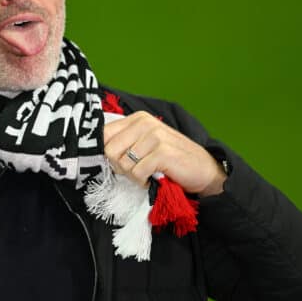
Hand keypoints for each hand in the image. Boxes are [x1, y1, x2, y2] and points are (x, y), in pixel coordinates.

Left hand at [103, 111, 226, 196]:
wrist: (204, 171)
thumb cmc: (172, 160)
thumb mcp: (145, 144)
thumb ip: (125, 143)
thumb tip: (97, 151)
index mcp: (137, 119)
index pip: (104, 135)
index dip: (107, 154)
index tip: (120, 163)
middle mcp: (145, 123)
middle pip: (110, 151)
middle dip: (120, 167)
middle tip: (137, 170)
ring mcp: (154, 136)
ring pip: (123, 164)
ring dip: (134, 176)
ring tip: (149, 173)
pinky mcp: (162, 153)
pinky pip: (137, 173)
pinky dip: (144, 182)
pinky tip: (155, 178)